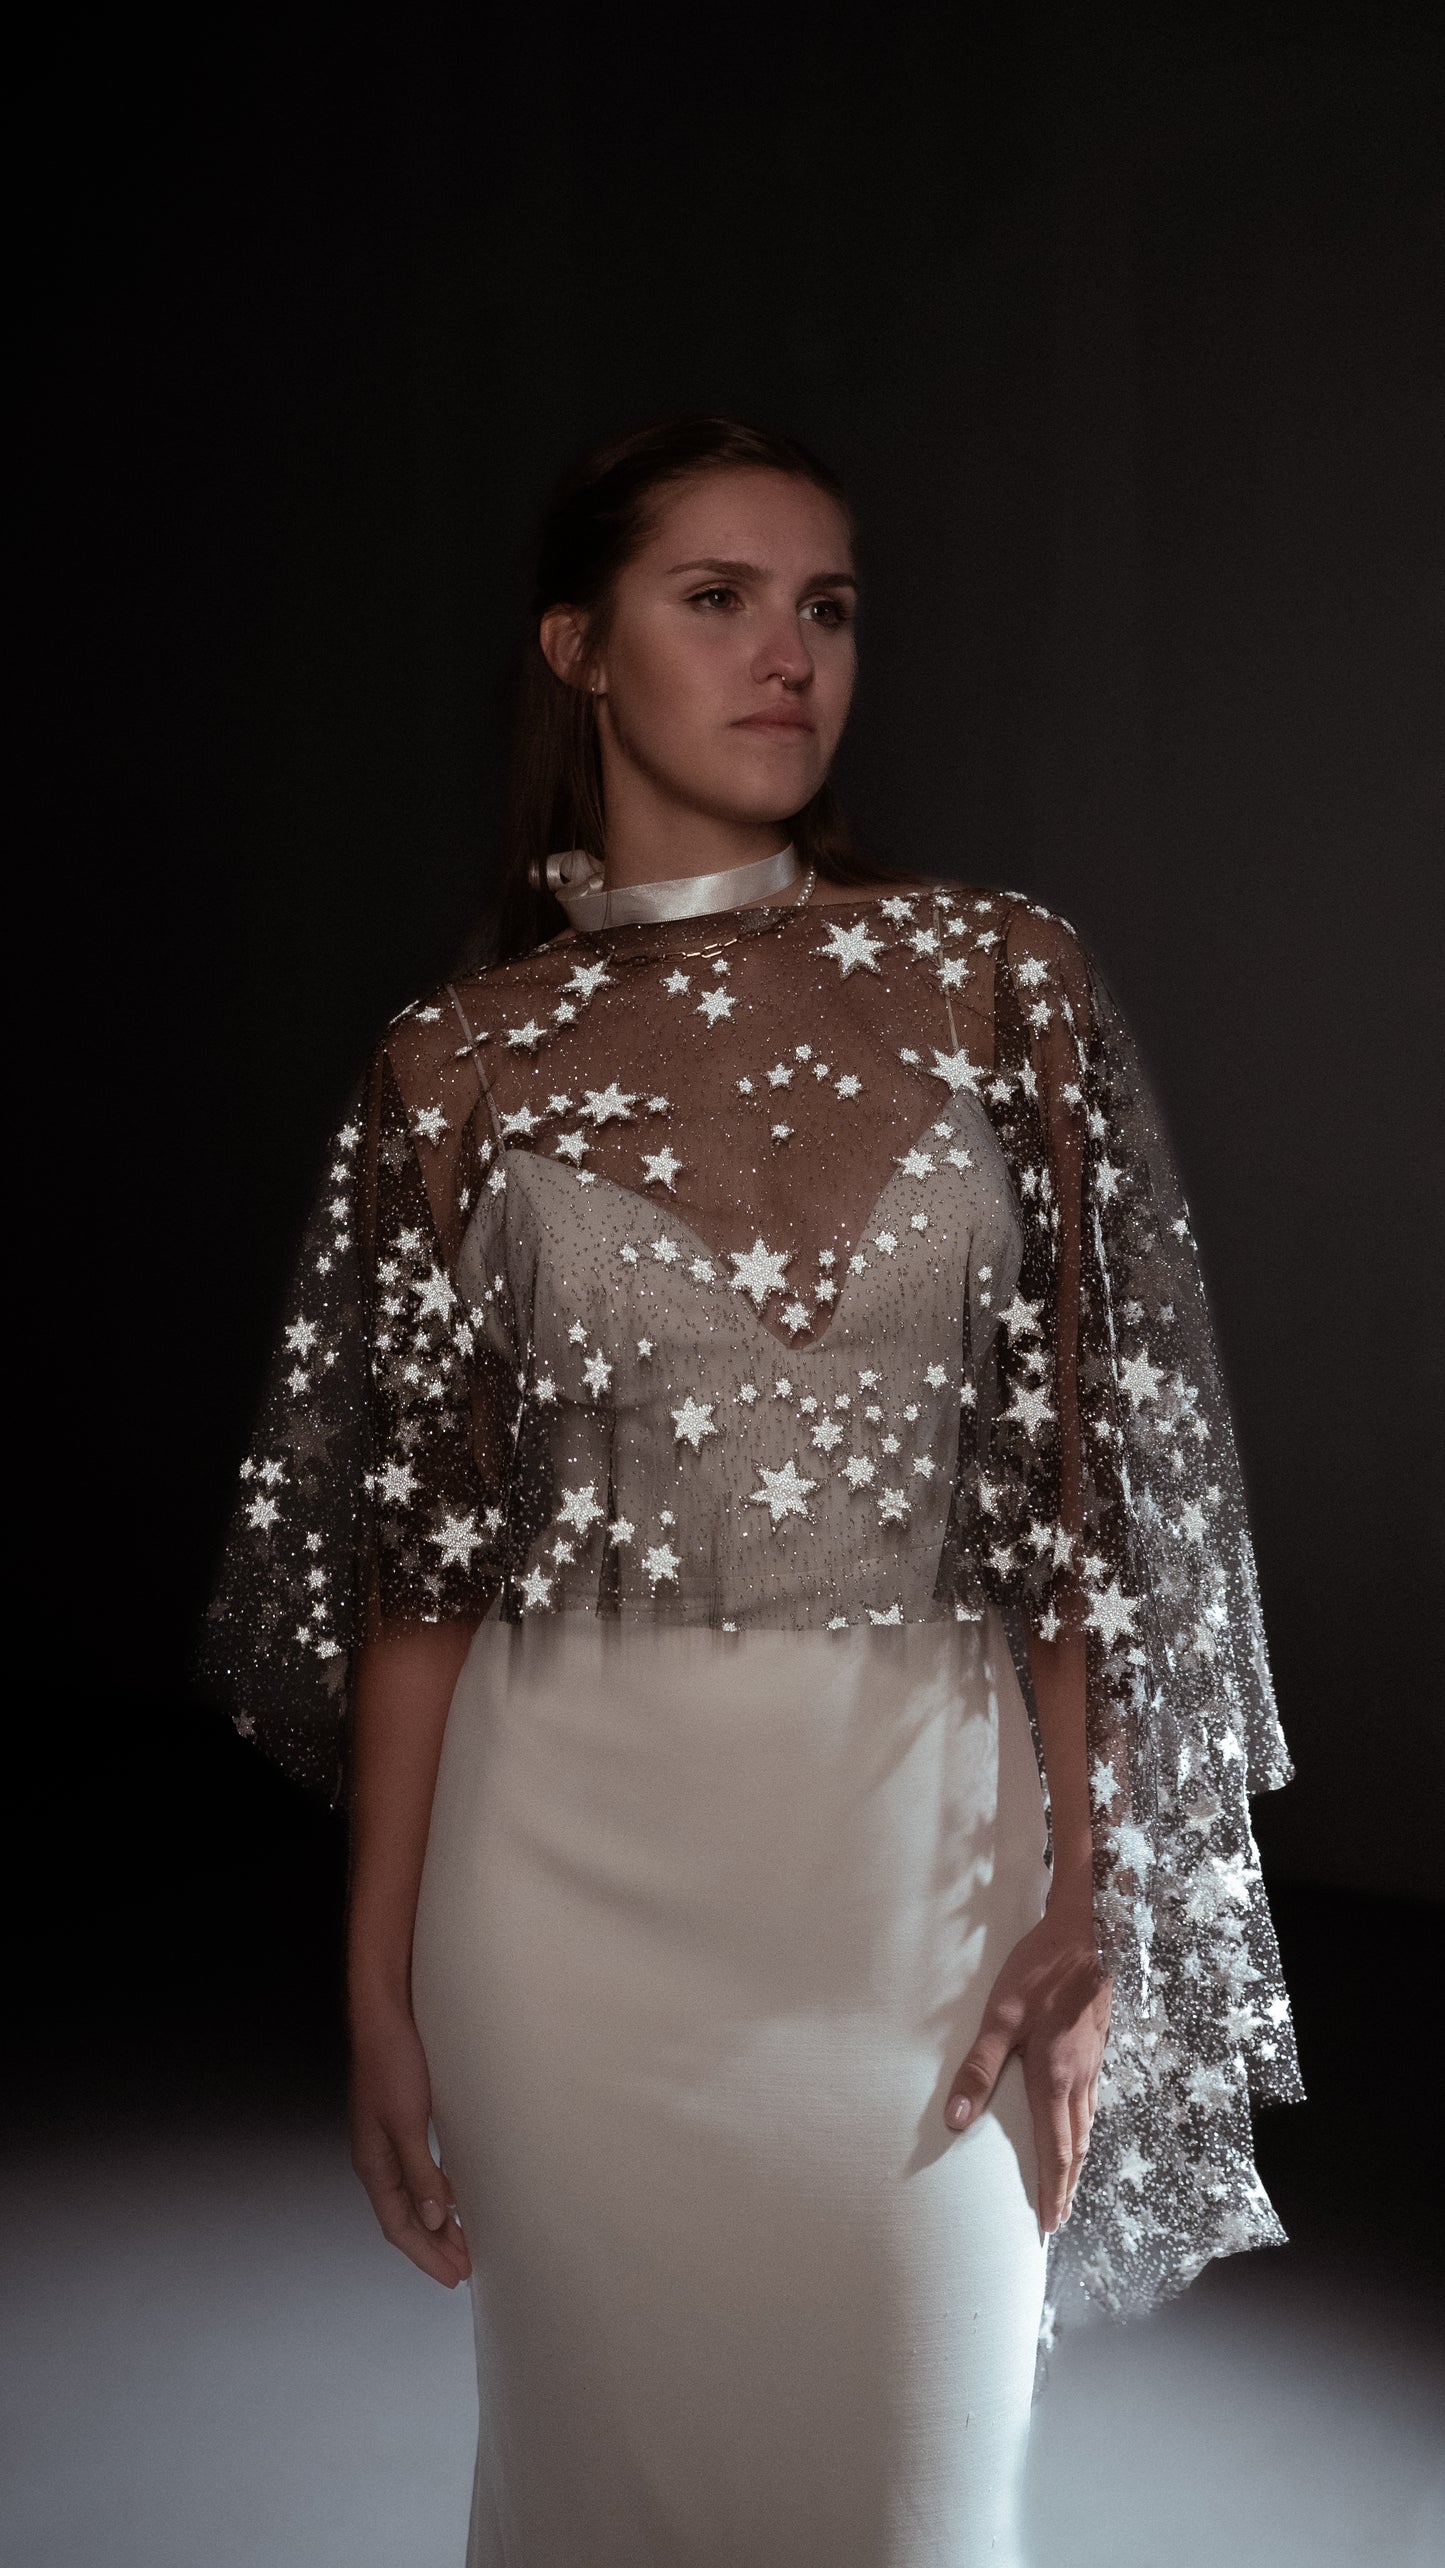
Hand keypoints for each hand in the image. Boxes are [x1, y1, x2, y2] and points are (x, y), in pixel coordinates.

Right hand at [350, 1997, 471, 2287]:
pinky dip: (437, 2192)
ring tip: (463, 2242)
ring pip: (414, 2196)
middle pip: (406, 2216)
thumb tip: (434, 2219)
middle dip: (434, 2246)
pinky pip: (420, 2172)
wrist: (385, 2016)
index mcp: (373, 2164)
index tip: (453, 2276)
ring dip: (437, 2222)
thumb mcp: (408, 2122)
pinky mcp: (404, 2122)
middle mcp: (379, 2158)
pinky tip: (453, 2196)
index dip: (425, 2254)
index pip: (399, 2225)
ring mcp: (389, 2141)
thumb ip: (420, 2172)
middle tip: (464, 2270)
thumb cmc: (392, 2064)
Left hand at [943, 1906, 1111, 2232]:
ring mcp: (1092, 2063)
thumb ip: (978, 2068)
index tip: (1047, 2222)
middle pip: (1076, 2145)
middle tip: (1058, 2219)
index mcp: (1055, 2079)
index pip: (1054, 2148)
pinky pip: (1093, 2102)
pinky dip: (1086, 2128)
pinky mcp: (1096, 2046)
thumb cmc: (1041, 1971)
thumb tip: (955, 2120)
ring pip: (1088, 2125)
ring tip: (1069, 2184)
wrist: (1088, 1933)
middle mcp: (1079, 2079)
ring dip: (1078, 2160)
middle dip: (1065, 2185)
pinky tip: (1080, 2125)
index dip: (1050, 2187)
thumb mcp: (1001, 2016)